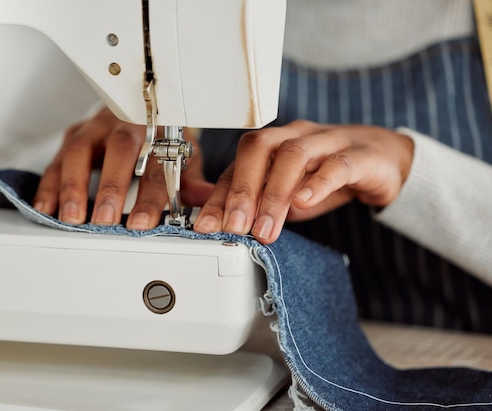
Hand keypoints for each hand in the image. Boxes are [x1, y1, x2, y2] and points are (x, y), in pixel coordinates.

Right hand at [33, 107, 211, 227]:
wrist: (144, 108)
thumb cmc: (163, 138)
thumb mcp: (183, 156)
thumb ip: (190, 180)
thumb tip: (207, 201)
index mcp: (158, 131)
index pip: (156, 165)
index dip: (149, 196)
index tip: (142, 223)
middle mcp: (125, 125)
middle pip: (118, 150)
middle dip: (110, 186)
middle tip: (104, 220)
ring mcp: (96, 129)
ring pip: (80, 150)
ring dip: (73, 186)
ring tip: (72, 218)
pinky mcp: (73, 136)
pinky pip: (57, 158)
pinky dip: (49, 185)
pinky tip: (46, 208)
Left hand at [193, 120, 413, 243]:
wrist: (384, 161)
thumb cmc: (327, 175)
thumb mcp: (285, 192)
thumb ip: (254, 202)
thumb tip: (215, 219)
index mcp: (273, 144)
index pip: (237, 164)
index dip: (219, 195)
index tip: (206, 226)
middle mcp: (295, 135)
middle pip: (259, 147)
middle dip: (242, 190)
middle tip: (234, 227)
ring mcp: (328, 141)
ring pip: (294, 155)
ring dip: (274, 195)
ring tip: (265, 228)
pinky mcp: (360, 155)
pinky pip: (337, 164)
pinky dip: (318, 183)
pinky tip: (304, 202)